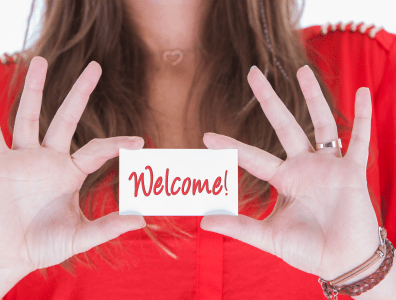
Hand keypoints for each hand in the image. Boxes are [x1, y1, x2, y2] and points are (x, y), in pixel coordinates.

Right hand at [0, 57, 145, 273]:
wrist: (7, 254)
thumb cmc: (42, 246)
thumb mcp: (78, 236)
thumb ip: (107, 227)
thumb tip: (142, 220)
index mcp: (70, 172)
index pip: (97, 149)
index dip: (118, 145)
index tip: (140, 143)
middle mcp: (49, 158)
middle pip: (67, 118)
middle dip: (80, 93)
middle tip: (96, 66)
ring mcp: (23, 157)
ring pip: (29, 116)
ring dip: (35, 89)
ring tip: (40, 61)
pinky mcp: (0, 162)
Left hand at [200, 65, 378, 279]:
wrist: (343, 262)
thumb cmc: (307, 250)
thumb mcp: (269, 237)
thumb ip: (239, 227)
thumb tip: (203, 222)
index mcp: (283, 179)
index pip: (252, 157)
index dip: (231, 147)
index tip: (206, 136)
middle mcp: (303, 167)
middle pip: (283, 125)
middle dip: (269, 99)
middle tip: (253, 72)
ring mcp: (328, 165)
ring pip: (321, 123)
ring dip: (313, 96)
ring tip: (302, 70)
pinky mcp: (353, 171)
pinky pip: (359, 140)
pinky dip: (363, 117)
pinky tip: (362, 92)